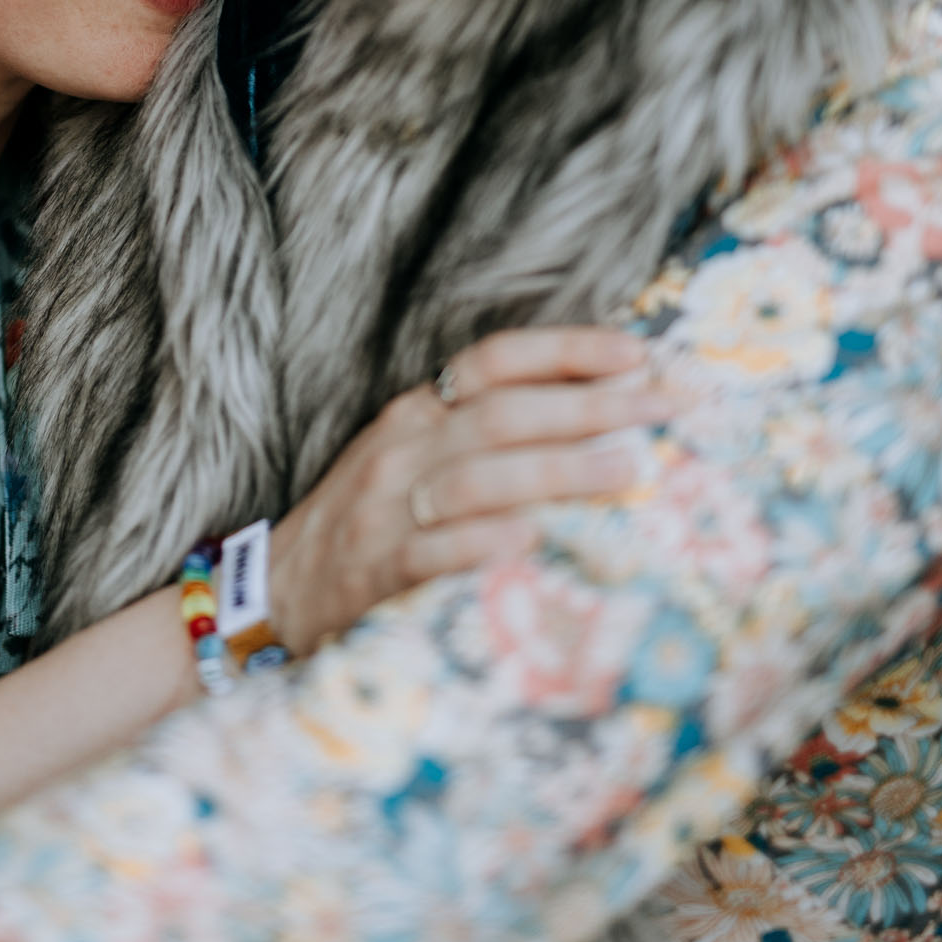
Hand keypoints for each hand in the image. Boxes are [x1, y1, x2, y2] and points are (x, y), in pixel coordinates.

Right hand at [270, 328, 680, 656]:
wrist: (277, 591)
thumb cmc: (375, 520)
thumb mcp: (418, 455)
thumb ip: (486, 432)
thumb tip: (600, 411)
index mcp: (421, 411)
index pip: (496, 359)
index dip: (566, 350)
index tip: (638, 352)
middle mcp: (406, 446)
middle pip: (503, 412)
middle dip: (590, 405)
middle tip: (664, 405)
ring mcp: (390, 507)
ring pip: (478, 475)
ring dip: (556, 468)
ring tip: (628, 470)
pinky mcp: (378, 570)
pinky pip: (434, 552)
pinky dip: (484, 542)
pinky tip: (533, 540)